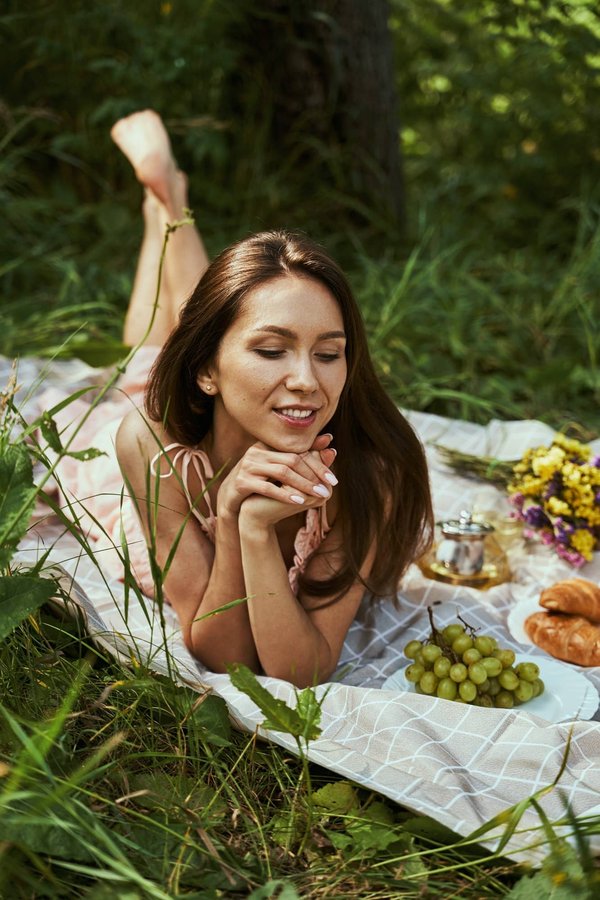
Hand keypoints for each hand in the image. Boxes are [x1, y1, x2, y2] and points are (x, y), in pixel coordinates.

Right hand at [217, 435, 337, 519]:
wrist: (231, 496)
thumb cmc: (260, 480)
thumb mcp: (281, 468)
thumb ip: (304, 457)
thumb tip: (331, 445)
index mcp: (267, 445)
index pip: (298, 451)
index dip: (317, 463)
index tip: (333, 478)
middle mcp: (257, 451)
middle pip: (292, 460)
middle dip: (313, 475)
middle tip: (328, 488)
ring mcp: (248, 466)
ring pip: (282, 473)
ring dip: (303, 485)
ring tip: (318, 495)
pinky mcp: (242, 481)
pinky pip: (267, 487)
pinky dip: (285, 494)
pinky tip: (299, 501)